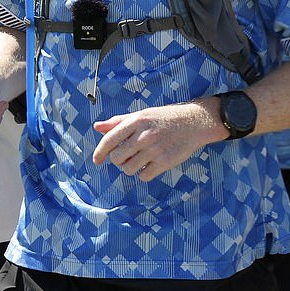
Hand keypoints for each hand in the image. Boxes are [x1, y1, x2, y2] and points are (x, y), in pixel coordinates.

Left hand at [93, 101, 223, 181]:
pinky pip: (143, 176)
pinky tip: (149, 164)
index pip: (110, 139)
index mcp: (136, 121)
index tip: (96, 160)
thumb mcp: (141, 115)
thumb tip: (97, 127)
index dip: (100, 152)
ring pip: (129, 169)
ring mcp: (155, 149)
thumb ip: (118, 122)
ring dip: (130, 167)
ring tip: (139, 159)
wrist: (193, 122)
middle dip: (118, 160)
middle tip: (127, 155)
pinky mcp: (165, 162)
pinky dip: (143, 173)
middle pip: (117, 158)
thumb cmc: (163, 118)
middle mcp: (144, 135)